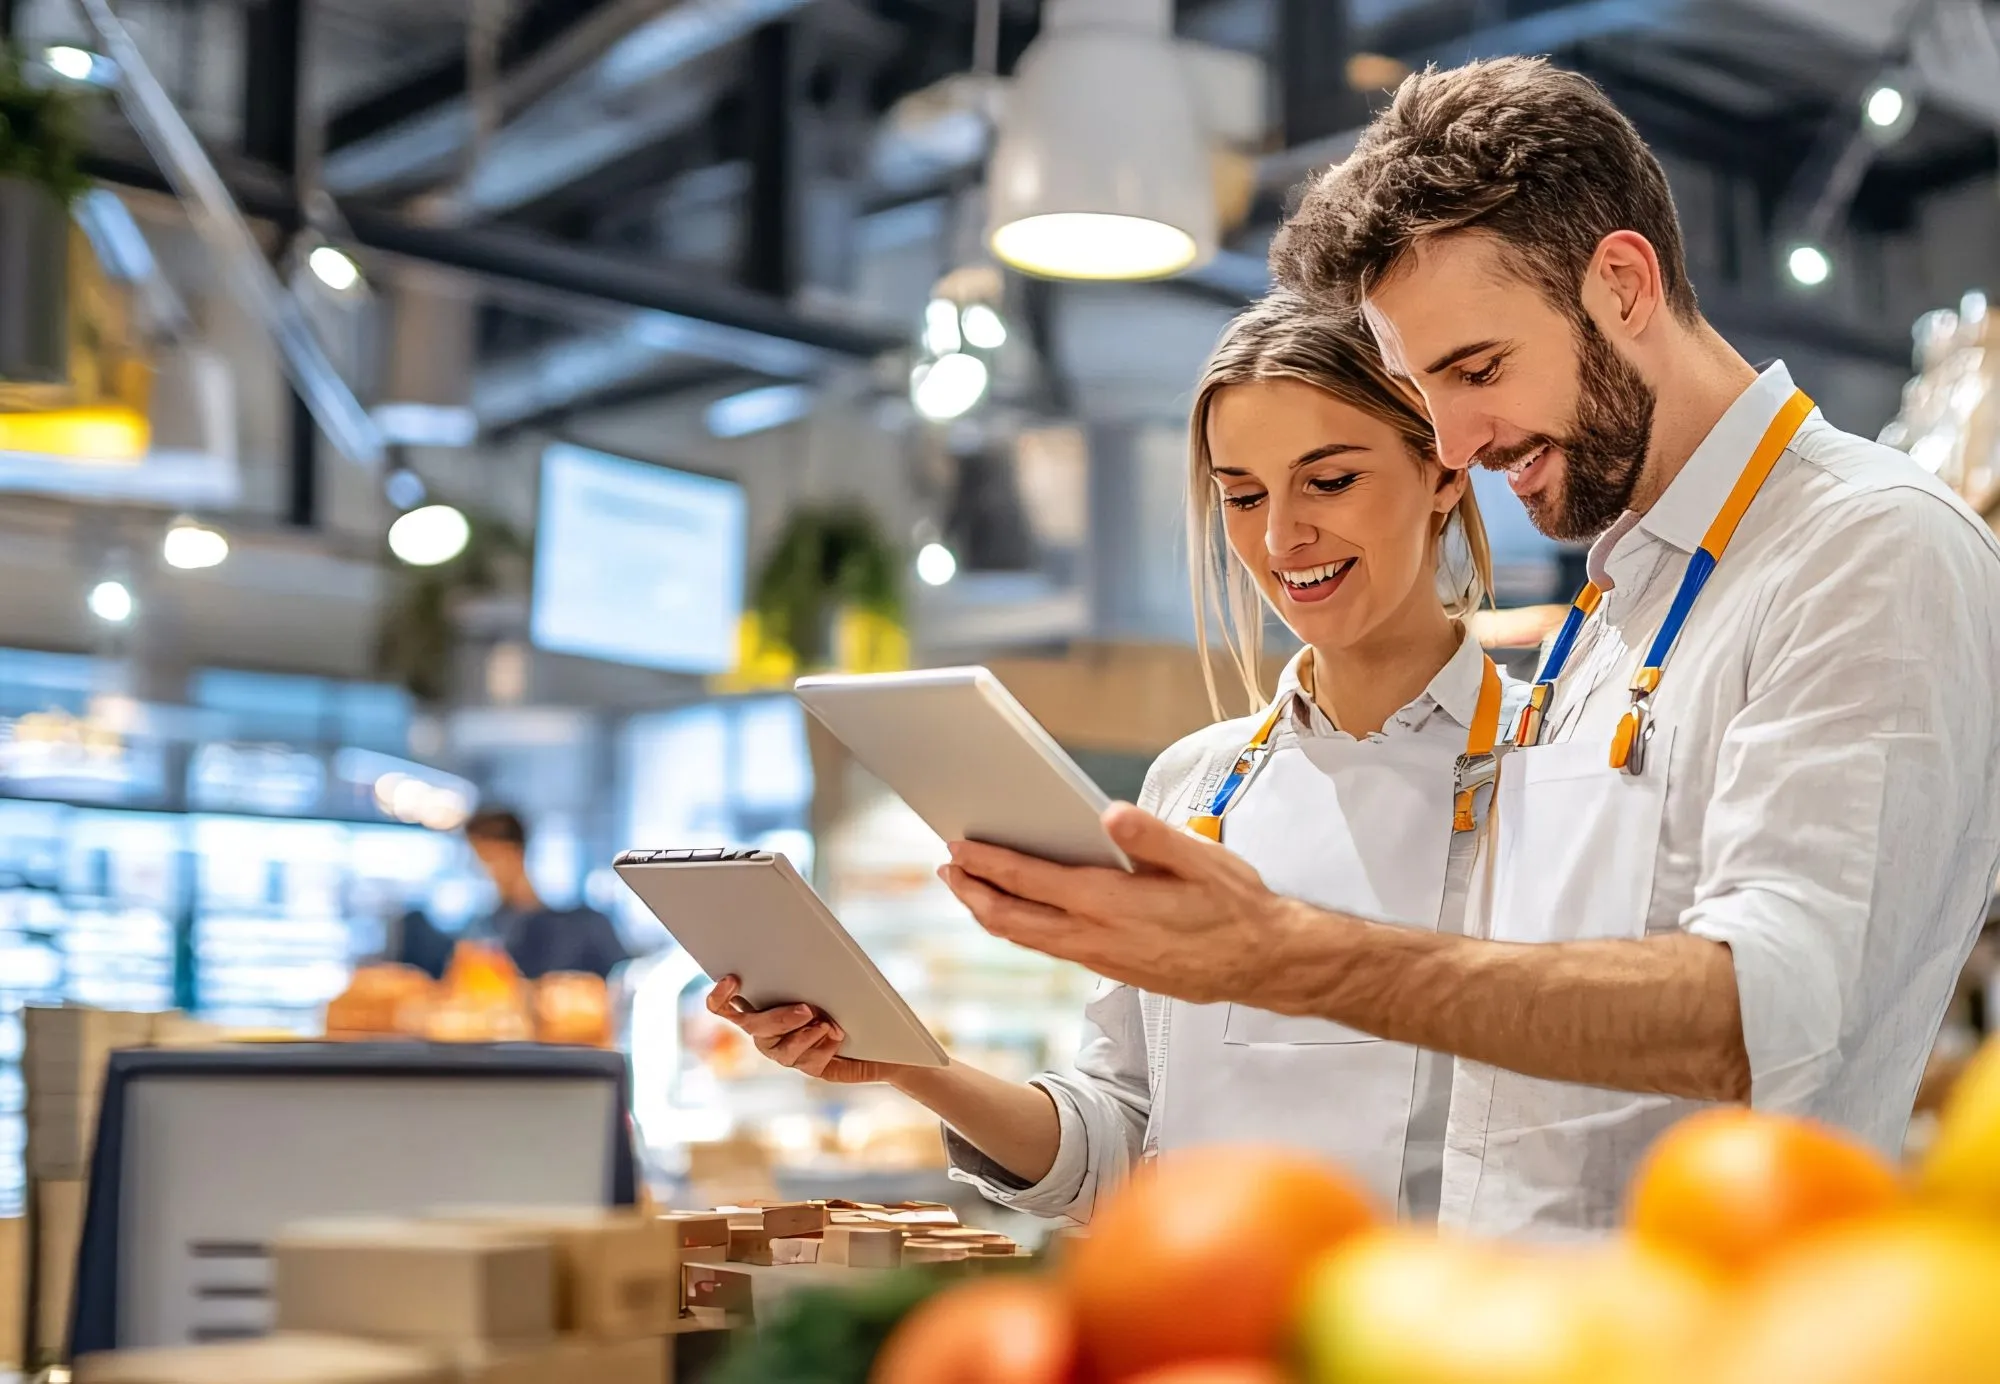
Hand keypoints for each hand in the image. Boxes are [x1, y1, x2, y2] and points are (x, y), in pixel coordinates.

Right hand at [704, 976, 897, 1083]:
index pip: (722, 1007)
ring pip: (784, 1049)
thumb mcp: (818, 979)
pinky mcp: (810, 1065)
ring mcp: (785, 1051)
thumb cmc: (834, 993)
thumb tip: (793, 950)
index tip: (732, 979)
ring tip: (826, 1024)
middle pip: (758, 1028)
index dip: (720, 996)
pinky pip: (810, 1062)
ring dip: (805, 1036)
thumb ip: (801, 971)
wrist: (871, 1027)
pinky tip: (835, 1036)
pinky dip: (823, 1047)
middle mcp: (765, 1033)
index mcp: (757, 1008)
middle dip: (781, 1018)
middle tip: (807, 1009)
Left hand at [939, 803, 1305, 1005]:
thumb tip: (1109, 815)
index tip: (957, 846)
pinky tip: (1021, 912)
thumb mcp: (1203, 860)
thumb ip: (1152, 837)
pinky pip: (1051, 948)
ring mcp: (1101, 958)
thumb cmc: (1237, 906)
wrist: (1264, 963)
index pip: (1031, 881)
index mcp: (1112, 904)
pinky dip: (1023, 927)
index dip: (987, 864)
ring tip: (969, 889)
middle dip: (972, 894)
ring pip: (1028, 939)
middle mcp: (1097, 937)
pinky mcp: (1112, 969)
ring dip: (991, 913)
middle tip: (946, 869)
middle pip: (1012, 920)